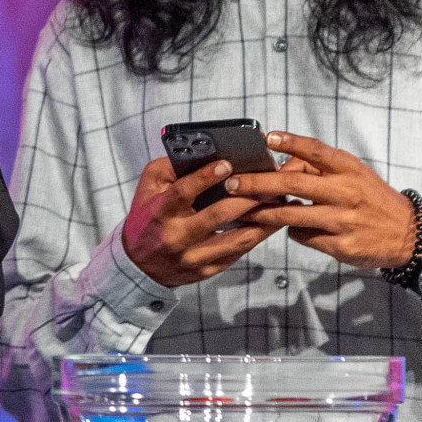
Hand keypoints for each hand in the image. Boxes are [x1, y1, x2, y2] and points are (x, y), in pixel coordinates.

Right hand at [122, 157, 280, 287]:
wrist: (139, 265)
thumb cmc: (146, 218)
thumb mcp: (148, 188)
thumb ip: (169, 168)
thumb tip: (200, 151)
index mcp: (160, 212)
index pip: (183, 193)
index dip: (205, 177)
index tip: (227, 164)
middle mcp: (176, 236)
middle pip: (218, 215)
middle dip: (248, 197)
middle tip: (271, 182)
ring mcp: (193, 256)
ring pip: (236, 238)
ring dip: (263, 219)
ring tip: (282, 202)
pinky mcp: (207, 270)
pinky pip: (238, 252)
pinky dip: (258, 236)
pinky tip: (272, 222)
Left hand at [224, 131, 421, 267]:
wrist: (409, 234)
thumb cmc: (372, 198)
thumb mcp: (356, 175)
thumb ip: (322, 169)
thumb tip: (279, 164)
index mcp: (350, 170)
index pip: (318, 151)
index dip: (292, 142)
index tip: (267, 137)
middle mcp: (347, 192)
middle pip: (294, 183)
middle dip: (258, 183)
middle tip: (232, 183)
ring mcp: (344, 220)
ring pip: (292, 215)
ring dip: (264, 212)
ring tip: (243, 210)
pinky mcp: (342, 245)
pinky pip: (304, 236)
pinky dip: (291, 231)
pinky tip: (288, 228)